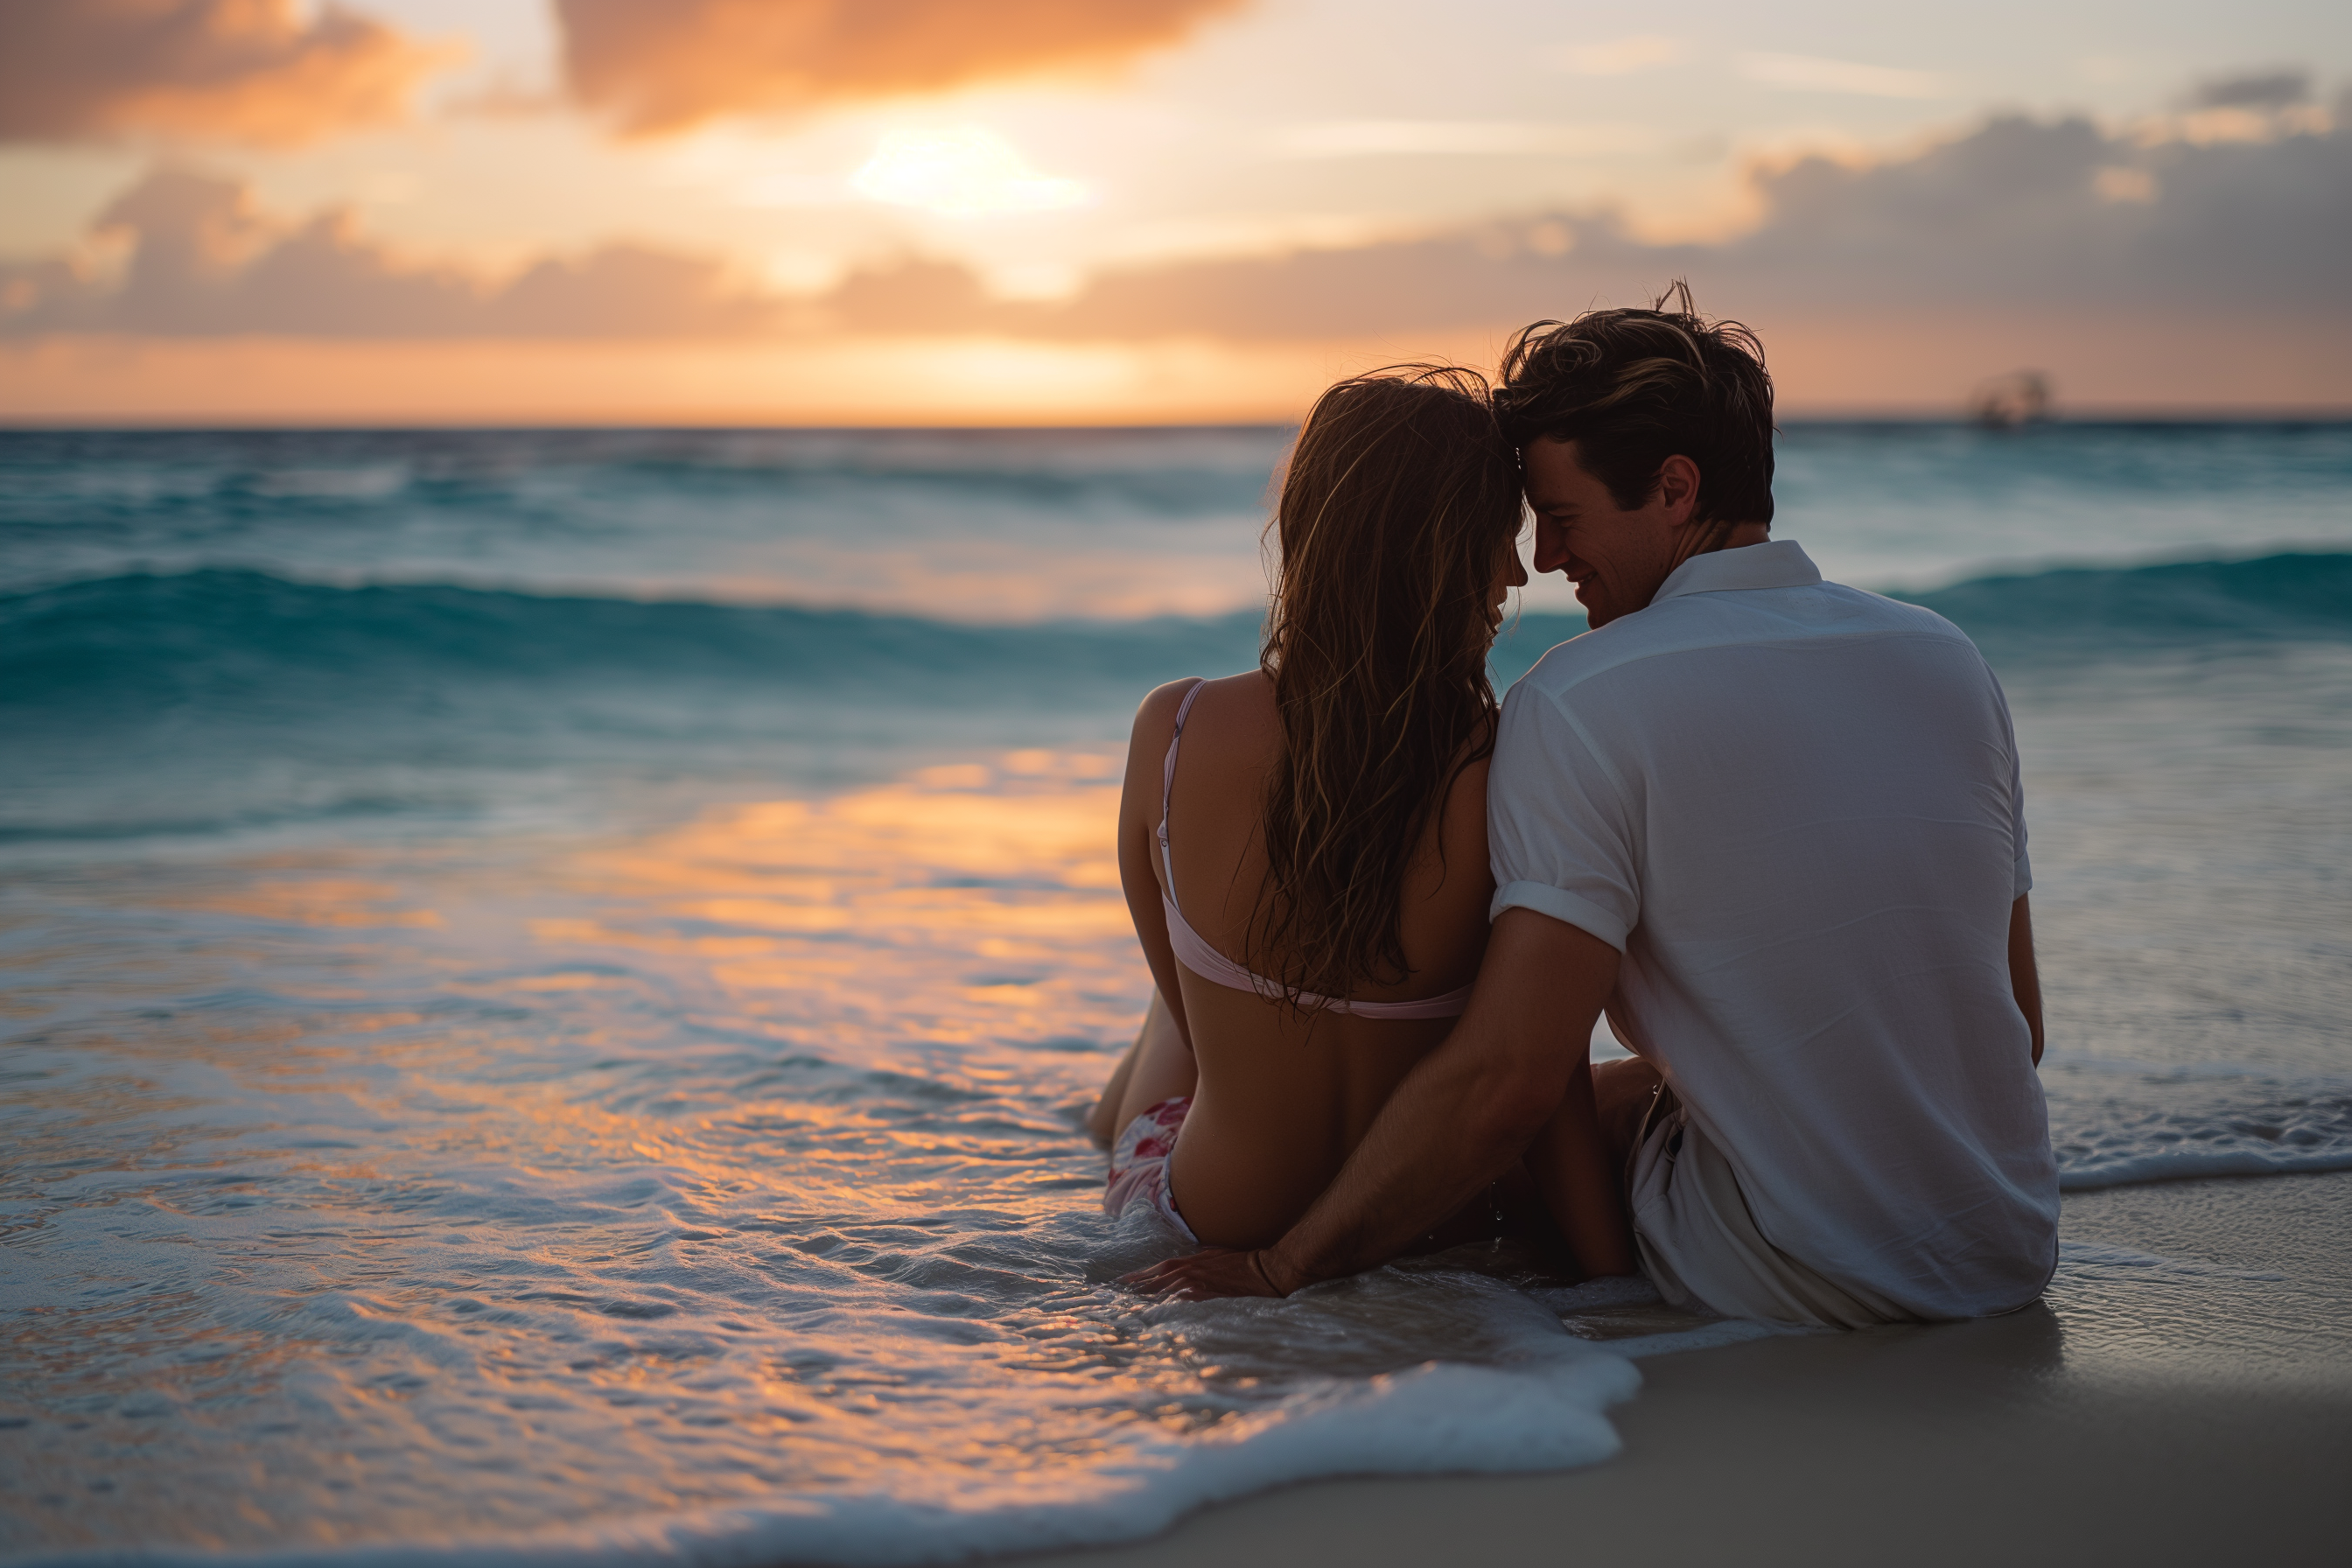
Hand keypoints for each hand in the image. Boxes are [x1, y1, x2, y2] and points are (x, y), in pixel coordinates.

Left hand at [1121, 1247, 1293, 1299]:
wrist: (1262, 1270)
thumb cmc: (1241, 1261)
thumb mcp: (1215, 1256)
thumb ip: (1198, 1262)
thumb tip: (1186, 1267)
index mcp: (1191, 1261)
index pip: (1158, 1268)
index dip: (1140, 1274)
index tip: (1123, 1280)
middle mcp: (1190, 1270)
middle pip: (1156, 1278)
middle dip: (1136, 1284)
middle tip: (1118, 1290)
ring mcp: (1197, 1282)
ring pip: (1165, 1289)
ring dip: (1147, 1295)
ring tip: (1130, 1302)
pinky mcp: (1206, 1294)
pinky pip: (1182, 1300)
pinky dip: (1168, 1304)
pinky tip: (1156, 1311)